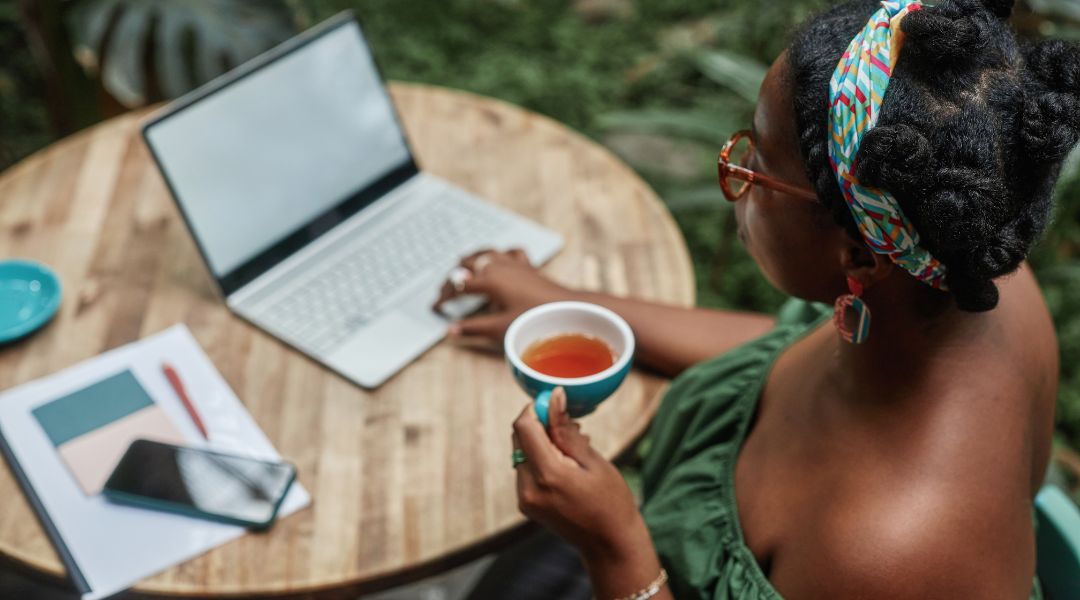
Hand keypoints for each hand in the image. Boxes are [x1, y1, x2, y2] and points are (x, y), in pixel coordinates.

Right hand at [434, 248, 569, 341]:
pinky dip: (500, 254)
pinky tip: (500, 258)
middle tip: (445, 292)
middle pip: (467, 265)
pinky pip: (509, 253)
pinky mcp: (528, 266)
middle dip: (454, 278)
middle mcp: (499, 266)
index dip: (444, 297)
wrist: (569, 310)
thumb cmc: (536, 319)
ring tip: (462, 265)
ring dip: (472, 259)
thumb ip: (473, 328)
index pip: (458, 286)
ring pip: (487, 253)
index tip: (435, 308)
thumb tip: (450, 331)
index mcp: (489, 280)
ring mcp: (515, 263)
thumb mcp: (500, 328)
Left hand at [512, 387, 650, 558]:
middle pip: (519, 438)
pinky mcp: (526, 504)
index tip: (556, 403)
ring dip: (541, 441)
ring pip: (521, 452)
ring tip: (573, 447)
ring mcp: (524, 498)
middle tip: (570, 427)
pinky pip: (526, 468)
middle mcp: (529, 488)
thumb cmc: (611, 502)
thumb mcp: (593, 461)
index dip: (536, 409)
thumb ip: (566, 430)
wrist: (609, 545)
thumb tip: (553, 397)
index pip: (523, 426)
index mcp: (548, 475)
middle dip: (540, 424)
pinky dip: (541, 458)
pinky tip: (566, 463)